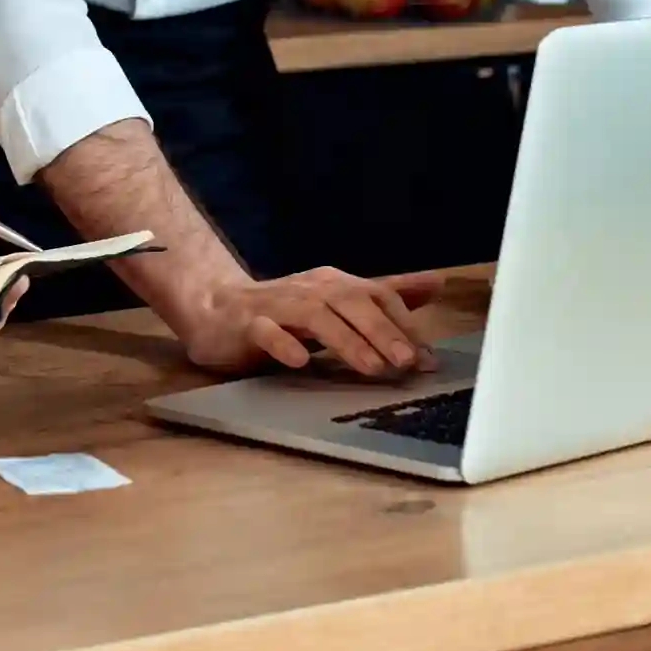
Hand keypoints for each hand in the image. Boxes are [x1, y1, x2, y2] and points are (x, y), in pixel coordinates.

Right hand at [178, 266, 443, 378]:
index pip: (376, 295)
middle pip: (351, 302)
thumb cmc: (283, 310)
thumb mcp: (337, 301)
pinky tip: (301, 361)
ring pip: (315, 316)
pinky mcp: (246, 325)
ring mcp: (276, 305)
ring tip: (372, 367)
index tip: (427, 357)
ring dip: (346, 341)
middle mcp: (309, 289)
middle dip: (382, 330)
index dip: (403, 323)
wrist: (214, 308)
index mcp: (333, 284)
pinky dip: (285, 344)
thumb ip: (383, 295)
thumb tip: (436, 284)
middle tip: (407, 361)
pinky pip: (266, 332)